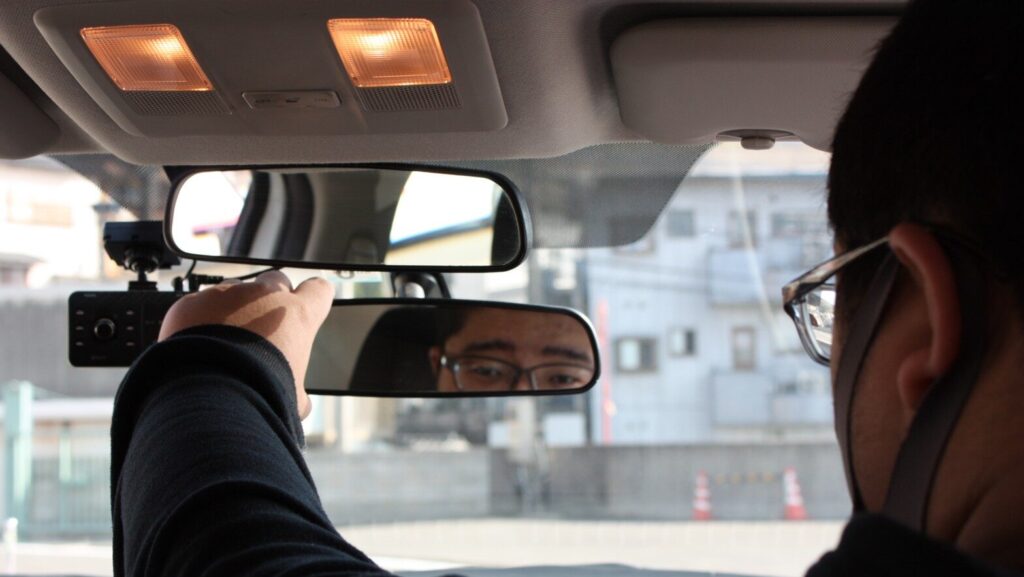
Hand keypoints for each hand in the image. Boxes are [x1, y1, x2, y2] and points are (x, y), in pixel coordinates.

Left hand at [158, 271, 333, 418]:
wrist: (209, 393)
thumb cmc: (259, 394)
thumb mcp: (292, 397)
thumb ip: (297, 386)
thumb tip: (299, 402)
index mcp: (298, 315)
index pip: (319, 289)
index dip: (314, 299)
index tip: (307, 308)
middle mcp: (264, 296)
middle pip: (275, 281)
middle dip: (271, 298)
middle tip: (263, 326)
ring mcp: (225, 295)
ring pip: (233, 291)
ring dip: (232, 309)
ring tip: (224, 342)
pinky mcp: (192, 303)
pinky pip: (198, 306)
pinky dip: (198, 323)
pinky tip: (197, 348)